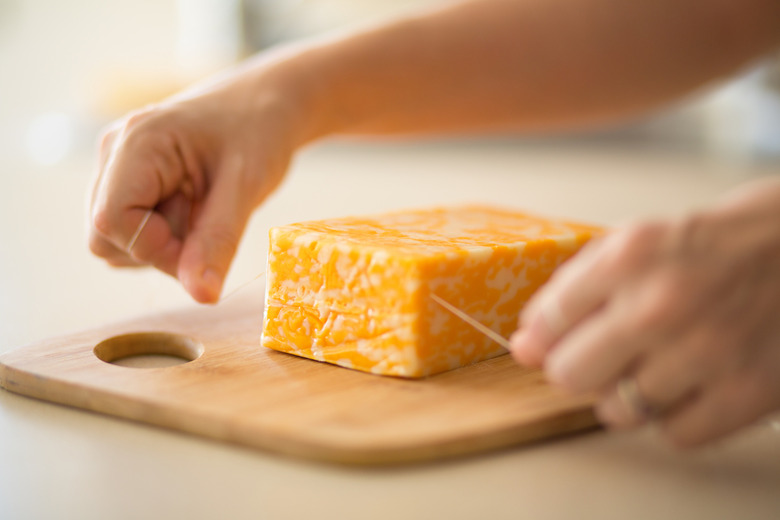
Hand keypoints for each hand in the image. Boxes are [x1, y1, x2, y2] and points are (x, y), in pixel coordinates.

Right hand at [88, 62, 316, 302]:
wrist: (263, 104)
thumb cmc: (258, 132)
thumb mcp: (247, 187)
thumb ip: (218, 242)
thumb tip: (201, 297)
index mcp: (137, 143)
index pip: (110, 221)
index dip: (154, 249)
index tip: (201, 241)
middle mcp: (114, 152)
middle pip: (105, 237)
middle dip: (159, 249)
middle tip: (207, 224)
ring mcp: (115, 166)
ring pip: (115, 241)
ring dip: (163, 244)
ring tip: (202, 208)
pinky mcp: (127, 180)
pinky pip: (129, 232)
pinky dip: (163, 236)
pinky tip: (192, 208)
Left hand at [509, 178, 779, 446]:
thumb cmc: (717, 245)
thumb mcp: (640, 240)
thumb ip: (577, 287)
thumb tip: (528, 343)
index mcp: (631, 256)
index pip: (546, 320)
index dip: (540, 339)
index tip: (543, 345)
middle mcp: (661, 304)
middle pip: (570, 375)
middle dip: (575, 369)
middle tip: (599, 357)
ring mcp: (705, 353)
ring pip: (616, 412)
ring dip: (623, 395)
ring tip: (651, 366)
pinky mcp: (745, 392)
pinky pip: (672, 433)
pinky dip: (673, 415)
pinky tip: (687, 385)